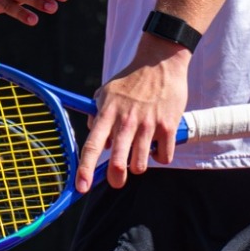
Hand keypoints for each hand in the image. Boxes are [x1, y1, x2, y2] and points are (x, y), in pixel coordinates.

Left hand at [76, 35, 189, 192]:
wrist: (160, 63)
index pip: (92, 145)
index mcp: (107, 113)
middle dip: (116, 179)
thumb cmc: (131, 81)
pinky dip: (160, 157)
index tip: (81, 187)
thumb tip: (98, 142)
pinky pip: (163, 157)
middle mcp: (126, 121)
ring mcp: (148, 124)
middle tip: (117, 180)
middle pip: (118, 162)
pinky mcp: (168, 126)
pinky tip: (157, 146)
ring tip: (139, 153)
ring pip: (141, 165)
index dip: (85, 169)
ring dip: (139, 165)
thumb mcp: (106, 92)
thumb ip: (97, 116)